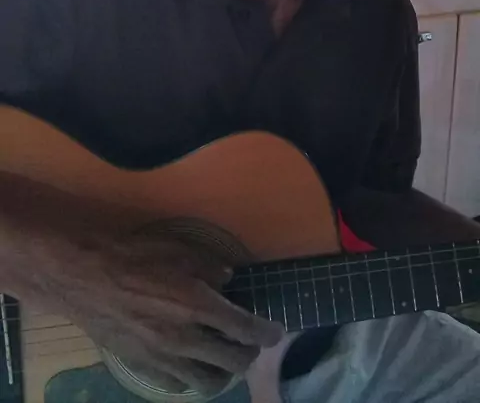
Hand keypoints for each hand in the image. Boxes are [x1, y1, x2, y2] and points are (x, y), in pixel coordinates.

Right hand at [39, 229, 282, 396]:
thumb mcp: (177, 248)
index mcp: (198, 305)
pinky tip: (188, 363)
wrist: (85, 276)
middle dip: (249, 355)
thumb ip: (208, 265)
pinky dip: (189, 377)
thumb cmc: (134, 255)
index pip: (245, 328)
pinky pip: (176, 385)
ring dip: (222, 372)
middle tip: (249, 344)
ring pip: (208, 383)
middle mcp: (186, 338)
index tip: (276, 333)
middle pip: (233, 362)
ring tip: (221, 357)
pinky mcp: (142, 367)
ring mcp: (163, 358)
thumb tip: (228, 279)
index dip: (266, 333)